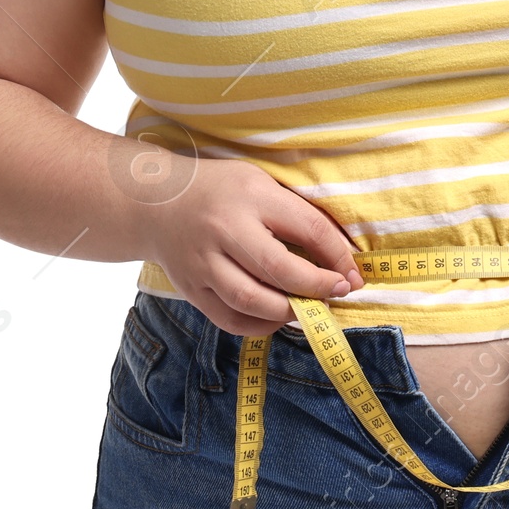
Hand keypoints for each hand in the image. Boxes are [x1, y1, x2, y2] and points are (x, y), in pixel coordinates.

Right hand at [142, 159, 362, 336]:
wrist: (154, 202)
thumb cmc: (221, 190)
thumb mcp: (260, 183)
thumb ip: (295, 214)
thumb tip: (341, 257)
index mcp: (251, 196)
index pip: (307, 228)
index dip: (338, 256)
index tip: (354, 274)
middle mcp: (226, 230)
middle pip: (280, 269)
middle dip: (318, 287)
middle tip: (339, 292)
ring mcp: (204, 263)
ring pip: (253, 300)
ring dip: (290, 311)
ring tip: (310, 308)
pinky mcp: (191, 289)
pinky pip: (230, 319)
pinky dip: (260, 325)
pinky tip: (278, 316)